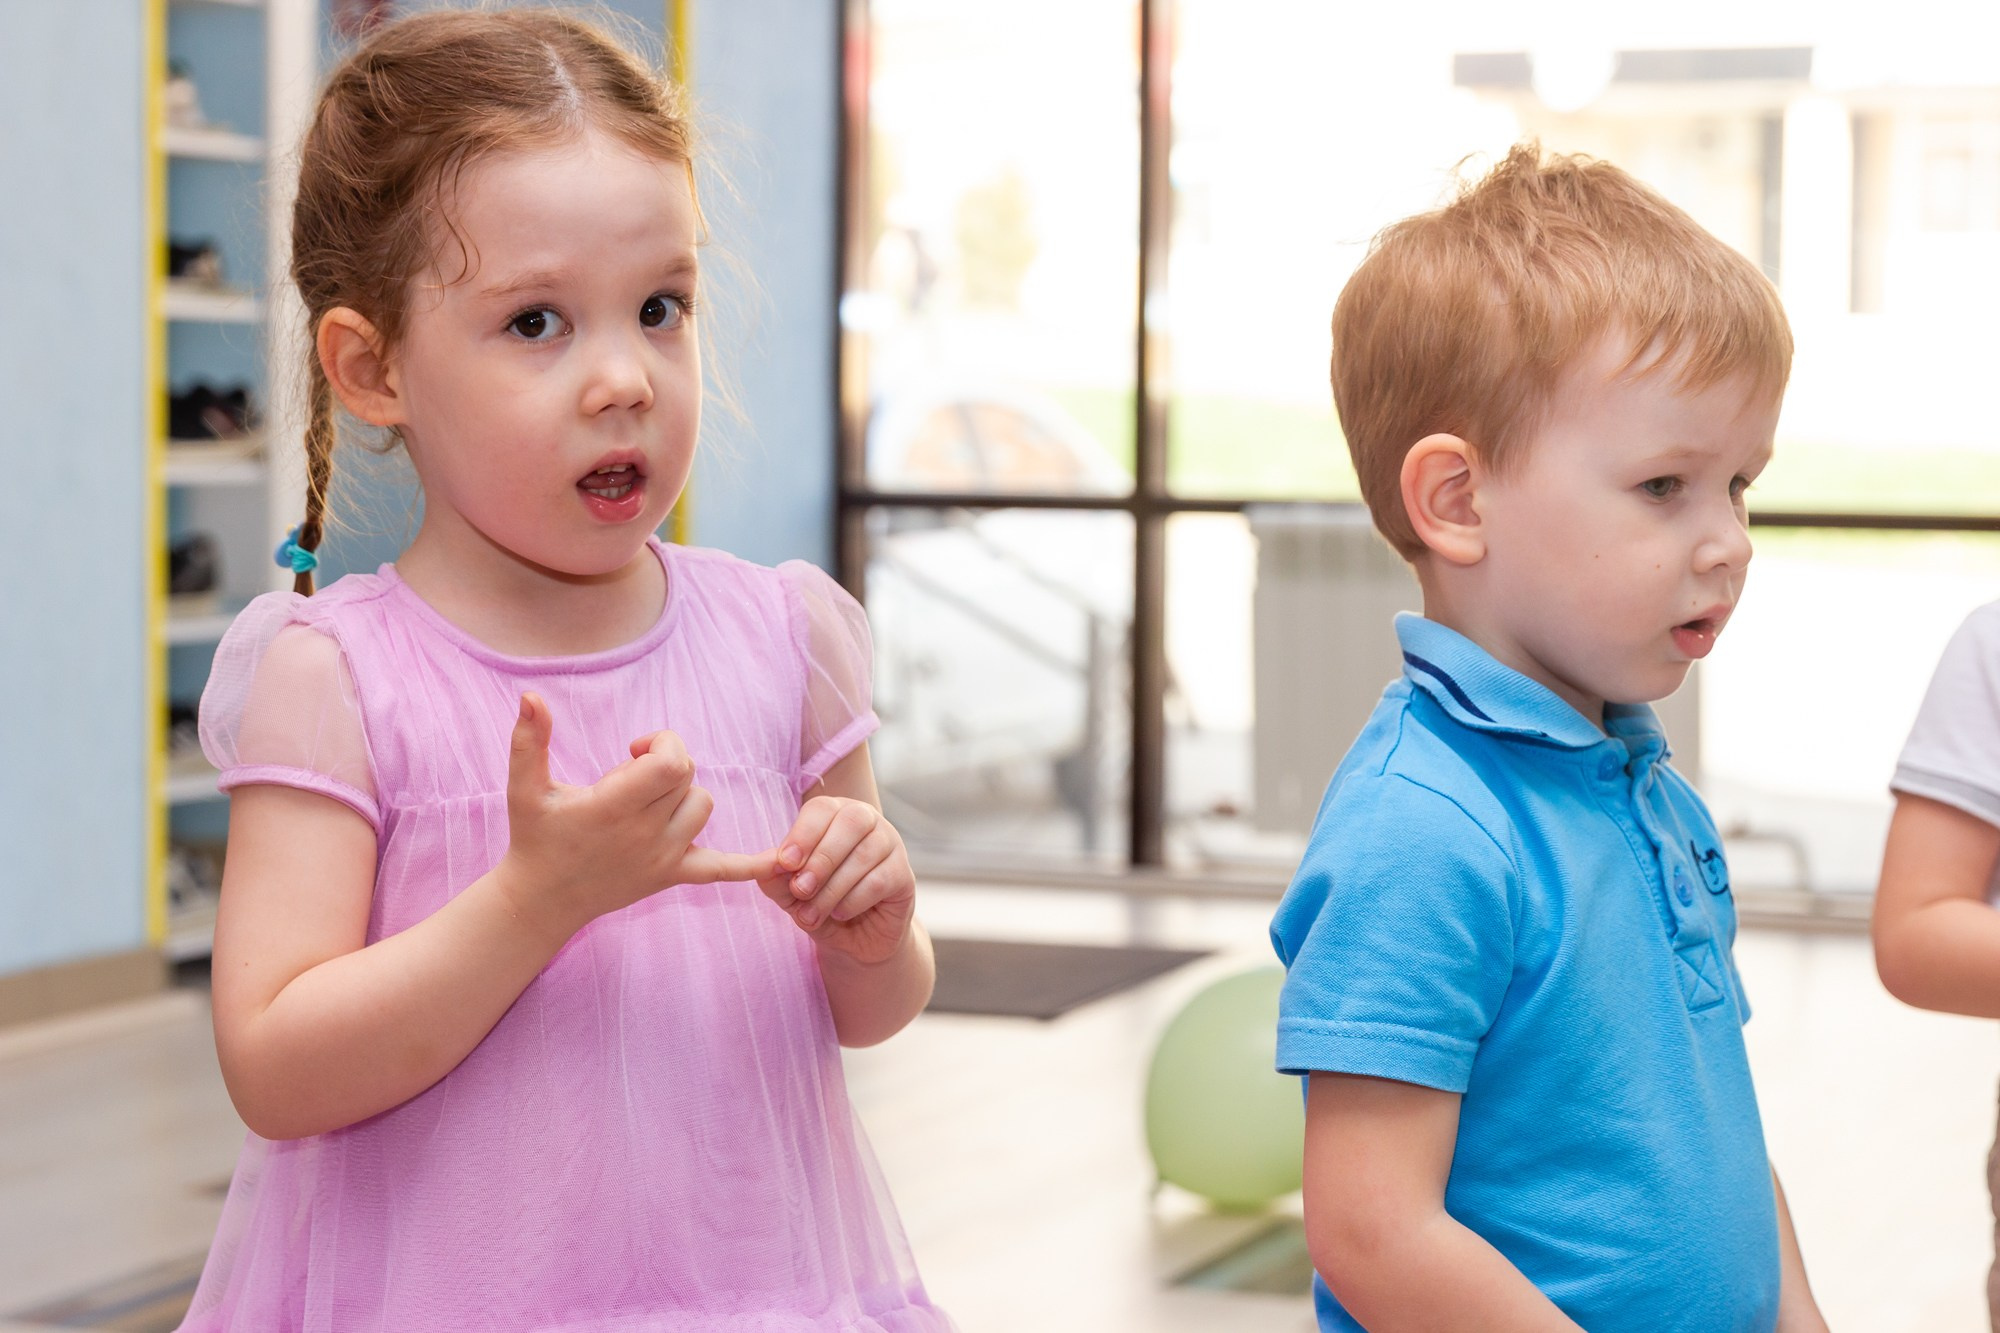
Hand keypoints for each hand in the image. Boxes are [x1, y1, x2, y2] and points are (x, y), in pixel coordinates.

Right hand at [495, 692, 761, 942]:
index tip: (638, 746)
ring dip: (683, 795)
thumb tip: (530, 695)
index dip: (664, 744)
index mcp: (614, 807)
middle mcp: (645, 834)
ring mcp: (663, 858)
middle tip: (632, 775)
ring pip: (702, 807)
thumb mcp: (524, 787)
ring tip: (647, 802)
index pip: (672, 763)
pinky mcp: (673, 876)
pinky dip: (751, 866)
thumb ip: (529, 739)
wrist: (543, 900)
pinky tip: (781, 864)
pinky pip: (722, 870)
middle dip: (666, 764)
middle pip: (688, 778)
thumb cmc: (534, 837)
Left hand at [755, 796, 915, 965]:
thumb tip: (767, 865)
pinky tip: (840, 913)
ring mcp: (890, 845)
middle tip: (800, 890)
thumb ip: (775, 876)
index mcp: (834, 814)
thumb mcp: (789, 892)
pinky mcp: (904, 874)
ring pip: (864, 856)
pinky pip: (879, 882)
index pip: (822, 808)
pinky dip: (853, 901)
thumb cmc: (820, 903)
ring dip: (832, 889)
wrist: (854, 940)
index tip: (785, 863)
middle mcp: (867, 821)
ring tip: (811, 915)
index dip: (803, 833)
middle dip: (821, 858)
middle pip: (850, 822)